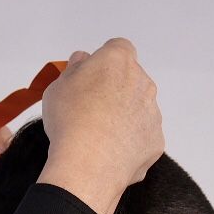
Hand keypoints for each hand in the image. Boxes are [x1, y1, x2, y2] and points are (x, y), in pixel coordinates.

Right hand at [37, 38, 162, 213]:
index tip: (91, 76)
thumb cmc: (70, 120)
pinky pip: (142, 136)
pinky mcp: (156, 141)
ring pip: (138, 109)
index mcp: (118, 61)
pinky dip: (130, 142)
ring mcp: (152, 113)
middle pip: (131, 79)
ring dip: (124, 116)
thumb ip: (74, 69)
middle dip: (115, 90)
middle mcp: (142, 83)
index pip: (118, 48)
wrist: (88, 165)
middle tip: (91, 109)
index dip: (103, 61)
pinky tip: (111, 153)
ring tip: (99, 136)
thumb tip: (82, 62)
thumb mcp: (58, 86)